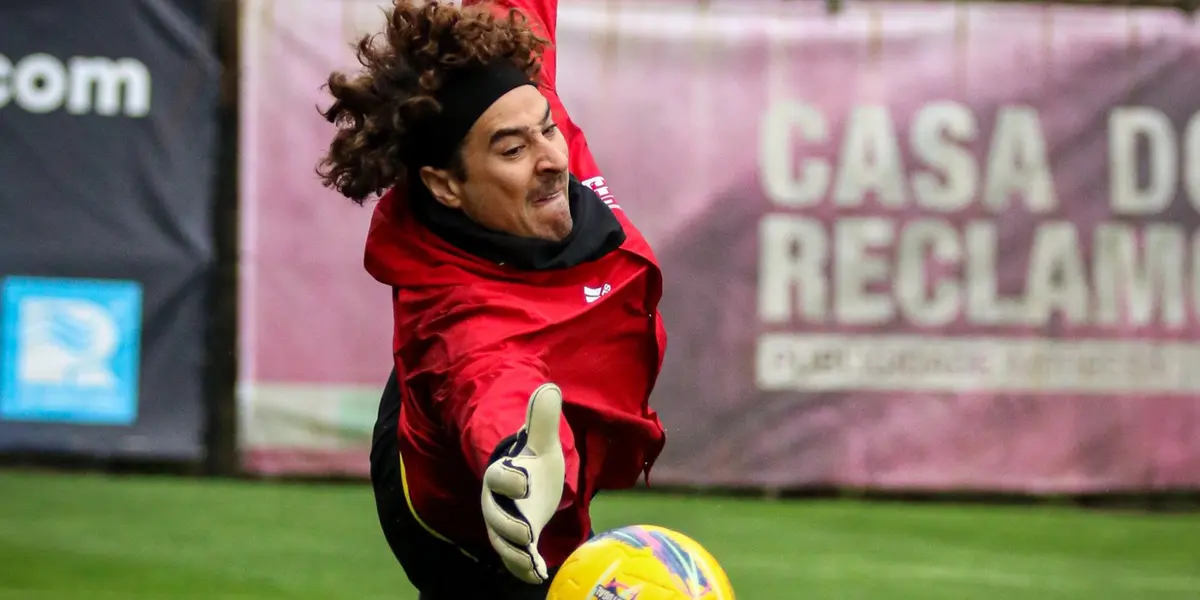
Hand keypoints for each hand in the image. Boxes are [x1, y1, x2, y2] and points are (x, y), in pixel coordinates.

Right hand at [481, 383, 566, 583]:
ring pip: (502, 541)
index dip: (509, 478)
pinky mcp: (516, 542)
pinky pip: (514, 558)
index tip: (524, 479)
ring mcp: (504, 524)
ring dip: (515, 554)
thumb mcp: (542, 440)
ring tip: (532, 563)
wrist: (528, 479)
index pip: (498, 476)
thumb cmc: (533, 460)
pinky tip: (538, 575)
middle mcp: (497, 502)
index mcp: (503, 473)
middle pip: (496, 515)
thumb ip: (543, 418)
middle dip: (509, 525)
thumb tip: (549, 388)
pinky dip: (523, 568)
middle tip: (526, 532)